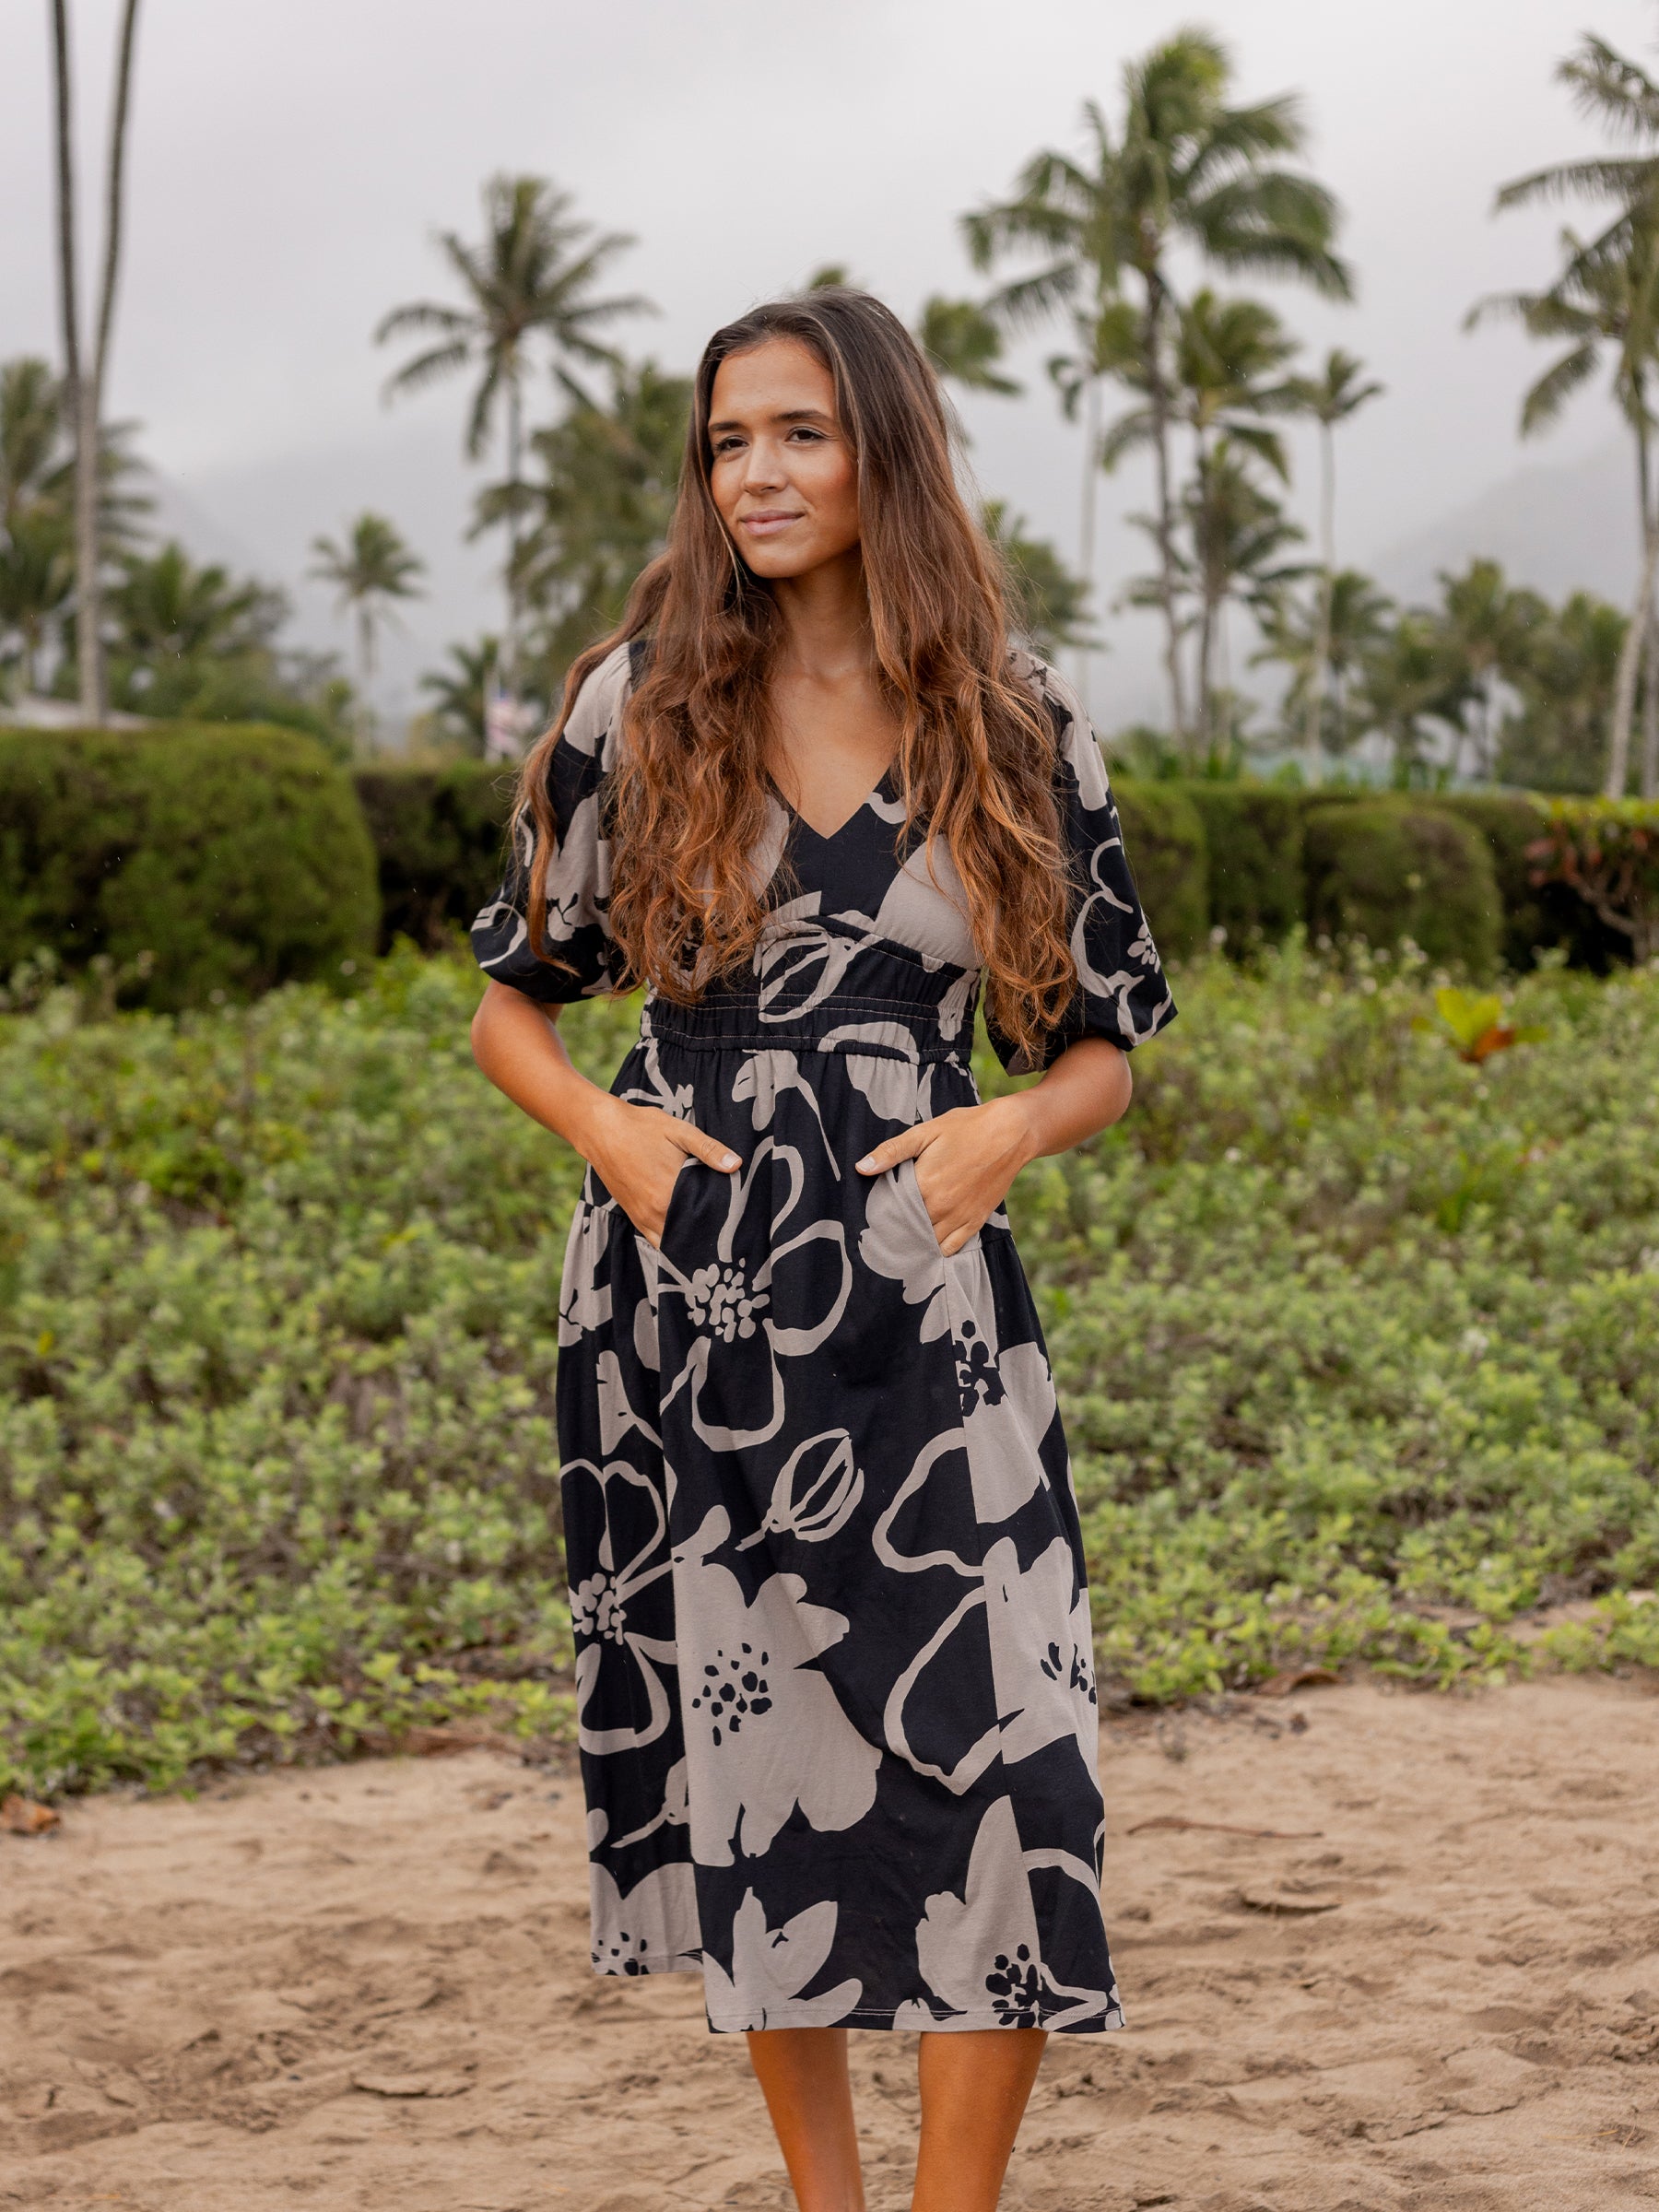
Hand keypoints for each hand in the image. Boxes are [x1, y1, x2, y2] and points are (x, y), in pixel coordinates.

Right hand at [581, 1095, 740, 1248]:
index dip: (723, 1219)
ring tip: (709, 1236)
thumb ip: (709, 1150)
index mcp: (670, 1193)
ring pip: (673, 1242)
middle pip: (690, 1233)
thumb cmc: (641, 1127)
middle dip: (709, 1233)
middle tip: (728, 1231)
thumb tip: (736, 1165)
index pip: (705, 1217)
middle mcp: (655, 1212)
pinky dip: (671, 1241)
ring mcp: (642, 1217)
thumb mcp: (679, 1131)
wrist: (600, 1129)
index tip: (737, 1220)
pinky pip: (655, 1240)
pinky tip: (684, 1235)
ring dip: (689, 1240)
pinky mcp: (633, 1217)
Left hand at [855, 1097, 1036, 1256]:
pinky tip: (928, 1244)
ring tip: (904, 1236)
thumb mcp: (925, 1133)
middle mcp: (941, 1207)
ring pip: (927, 1243)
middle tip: (884, 1229)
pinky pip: (952, 1248)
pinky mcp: (976, 1222)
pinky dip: (938, 1249)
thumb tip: (862, 1167)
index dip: (880, 1214)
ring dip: (914, 1242)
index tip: (872, 1214)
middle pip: (907, 1230)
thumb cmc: (966, 1128)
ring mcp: (959, 1217)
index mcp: (924, 1185)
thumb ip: (892, 1152)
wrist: (1010, 1133)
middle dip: (895, 1230)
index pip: (891, 1212)